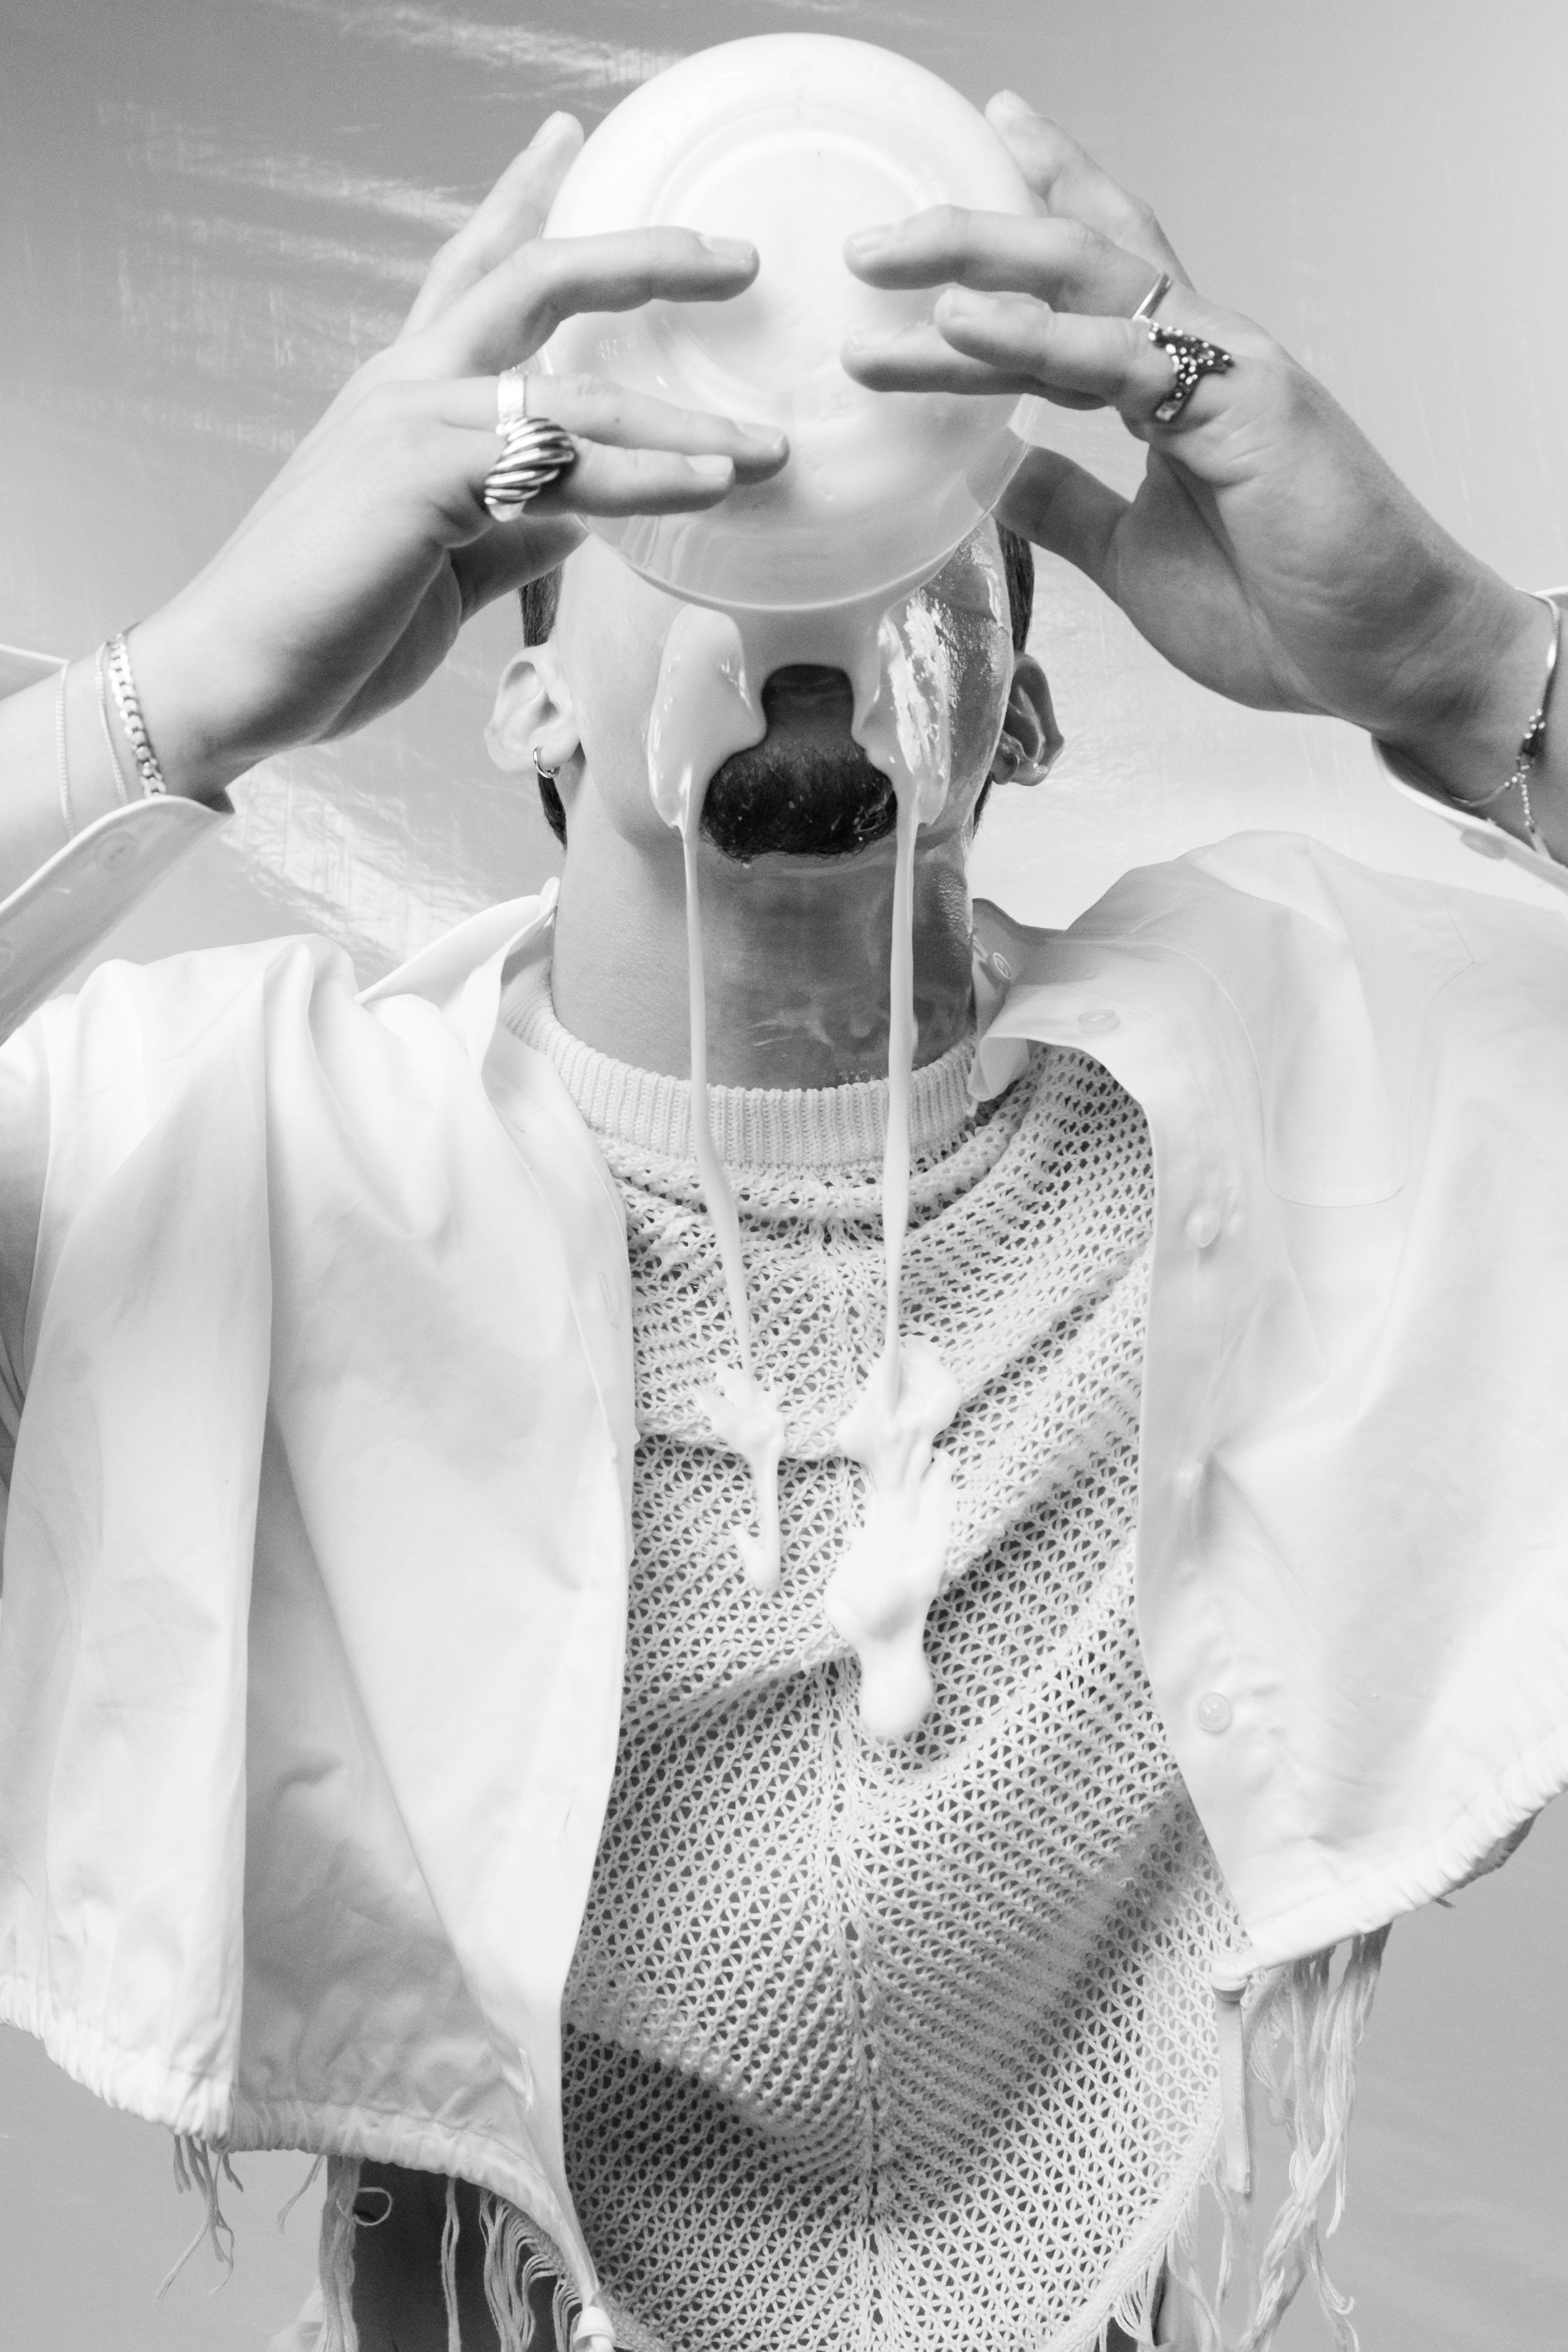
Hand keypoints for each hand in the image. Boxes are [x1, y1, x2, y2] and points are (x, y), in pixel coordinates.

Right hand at [132, 113, 786, 794]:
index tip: (569, 137)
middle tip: (736, 256)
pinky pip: (562, 469)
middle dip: (642, 257)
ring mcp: (413, 425)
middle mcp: (407, 385)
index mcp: (405, 391)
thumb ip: (518, 522)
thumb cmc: (335, 620)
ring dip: (686, 422)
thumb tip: (588, 511)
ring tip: (767, 445)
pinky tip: (709, 487)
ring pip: (577, 392)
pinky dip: (645, 479)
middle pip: (533, 277)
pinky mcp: (426, 480)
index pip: (469, 268)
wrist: (238, 673)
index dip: (519, 198)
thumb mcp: (449, 558)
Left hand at [843, 95, 1544, 806]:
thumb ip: (1070, 509)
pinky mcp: (1243, 402)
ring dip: (979, 265)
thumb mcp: (1136, 556)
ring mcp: (1225, 365)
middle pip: (1073, 254)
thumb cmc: (1282, 610)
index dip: (1014, 241)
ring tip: (883, 265)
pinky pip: (1120, 354)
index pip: (1084, 284)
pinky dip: (1034, 337)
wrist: (1382, 656)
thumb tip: (995, 477)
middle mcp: (1198, 352)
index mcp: (1175, 382)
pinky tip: (960, 327)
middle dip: (970, 232)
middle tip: (870, 239)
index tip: (932, 222)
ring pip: (1088, 280)